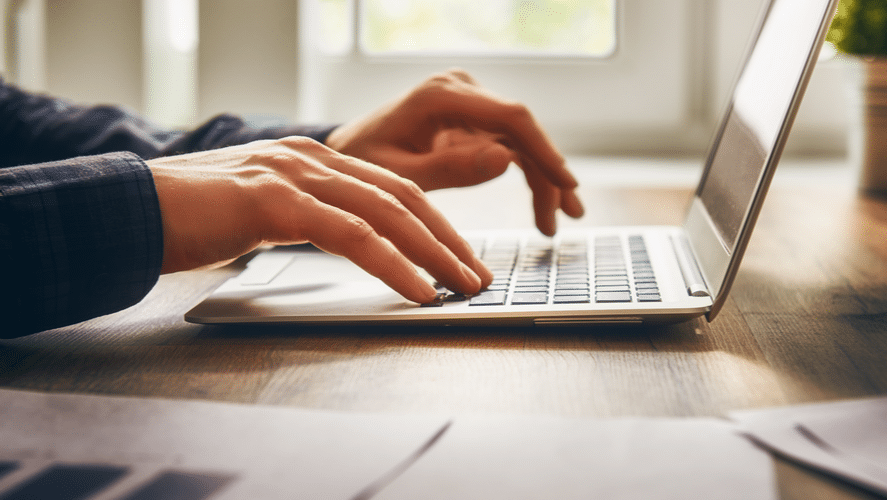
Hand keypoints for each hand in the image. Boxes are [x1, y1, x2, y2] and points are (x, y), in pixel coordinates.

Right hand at [148, 136, 491, 302]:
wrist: (127, 210)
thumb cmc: (190, 219)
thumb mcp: (261, 211)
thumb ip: (305, 217)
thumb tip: (348, 245)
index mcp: (312, 159)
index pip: (393, 188)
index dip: (434, 223)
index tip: (461, 256)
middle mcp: (311, 158)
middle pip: (403, 197)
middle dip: (448, 239)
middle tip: (479, 274)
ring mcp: (294, 175)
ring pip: (387, 212)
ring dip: (434, 253)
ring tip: (463, 286)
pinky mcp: (275, 201)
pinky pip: (351, 234)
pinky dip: (393, 263)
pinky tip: (417, 289)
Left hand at [325, 69, 583, 235]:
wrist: (346, 154)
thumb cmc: (363, 164)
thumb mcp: (400, 176)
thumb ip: (450, 169)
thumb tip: (505, 160)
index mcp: (441, 96)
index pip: (510, 117)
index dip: (544, 151)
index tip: (566, 183)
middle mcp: (461, 91)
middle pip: (522, 130)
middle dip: (548, 174)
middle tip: (567, 215)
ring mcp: (470, 104)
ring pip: (522, 141)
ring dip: (543, 180)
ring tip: (553, 223)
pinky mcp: (473, 120)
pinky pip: (511, 147)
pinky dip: (527, 176)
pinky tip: (542, 207)